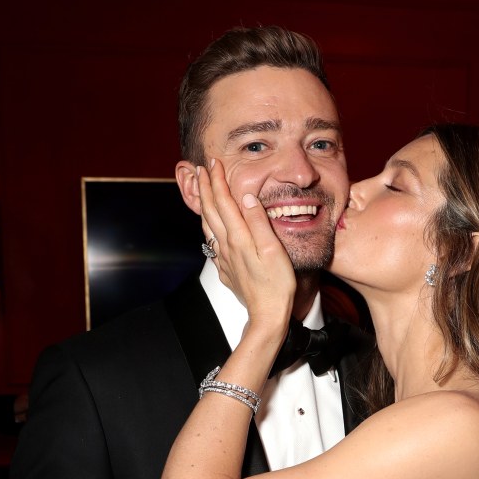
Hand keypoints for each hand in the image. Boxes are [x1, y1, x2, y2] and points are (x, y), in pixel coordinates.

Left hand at [198, 161, 295, 336]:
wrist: (267, 315)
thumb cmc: (276, 285)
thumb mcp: (274, 250)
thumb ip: (258, 221)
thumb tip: (245, 197)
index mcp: (239, 237)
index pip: (224, 202)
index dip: (217, 180)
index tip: (214, 163)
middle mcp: (227, 246)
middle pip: (211, 211)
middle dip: (205, 188)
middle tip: (201, 170)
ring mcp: (224, 259)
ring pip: (207, 226)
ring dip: (203, 206)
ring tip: (201, 192)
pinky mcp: (226, 270)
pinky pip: (212, 244)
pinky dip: (208, 228)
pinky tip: (210, 227)